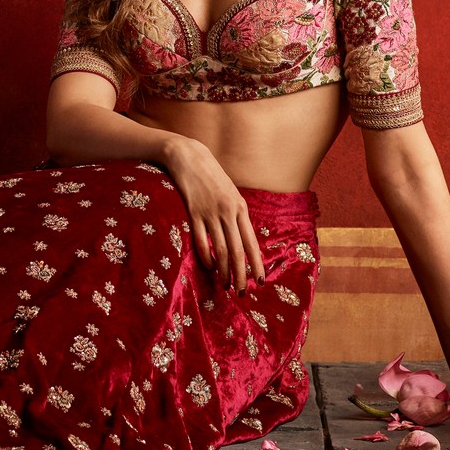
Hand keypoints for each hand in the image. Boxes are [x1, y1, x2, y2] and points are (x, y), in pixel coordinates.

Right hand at [160, 137, 265, 292]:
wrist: (189, 156)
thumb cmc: (211, 176)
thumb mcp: (230, 193)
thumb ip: (236, 214)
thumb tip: (241, 237)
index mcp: (241, 208)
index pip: (251, 242)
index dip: (256, 263)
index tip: (260, 281)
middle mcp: (228, 212)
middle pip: (237, 250)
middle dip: (241, 274)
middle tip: (241, 292)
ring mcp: (211, 213)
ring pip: (220, 248)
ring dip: (223, 270)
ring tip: (225, 284)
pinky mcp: (193, 212)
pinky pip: (201, 239)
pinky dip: (206, 256)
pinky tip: (208, 267)